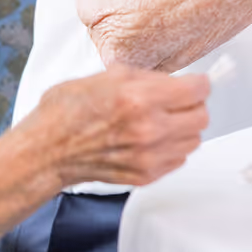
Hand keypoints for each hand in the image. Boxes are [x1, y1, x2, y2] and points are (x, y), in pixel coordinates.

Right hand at [27, 67, 208, 189]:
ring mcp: (149, 156)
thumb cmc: (69, 111)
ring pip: (194, 140)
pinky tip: (152, 140)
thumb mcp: (108, 76)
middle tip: (178, 102)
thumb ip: (147, 78)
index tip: (193, 84)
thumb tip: (174, 79)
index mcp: (141, 98)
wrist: (48, 149)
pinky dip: (172, 148)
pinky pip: (179, 159)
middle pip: (202, 117)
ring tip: (162, 122)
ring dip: (184, 129)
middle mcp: (149, 129)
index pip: (199, 90)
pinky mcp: (146, 175)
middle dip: (193, 106)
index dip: (197, 83)